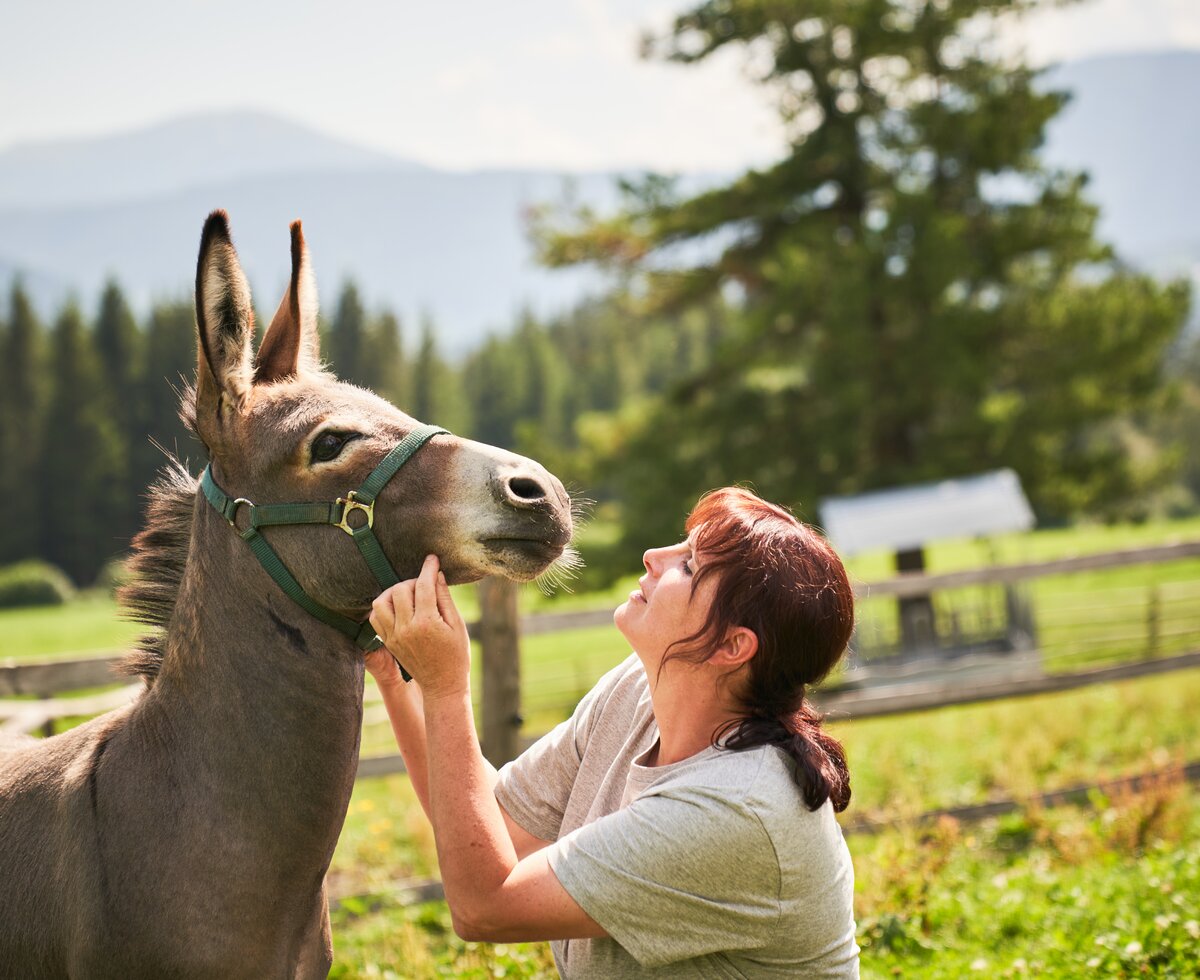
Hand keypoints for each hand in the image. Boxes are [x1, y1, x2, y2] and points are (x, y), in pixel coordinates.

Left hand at [369, 554, 469, 700]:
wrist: (442, 685)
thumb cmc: (456, 655)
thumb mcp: (457, 625)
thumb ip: (445, 598)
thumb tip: (436, 575)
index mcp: (427, 623)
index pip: (423, 585)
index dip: (428, 568)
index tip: (432, 559)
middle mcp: (407, 628)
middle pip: (400, 590)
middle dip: (413, 581)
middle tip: (425, 585)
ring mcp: (394, 636)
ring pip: (381, 602)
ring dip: (393, 592)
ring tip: (408, 595)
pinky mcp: (388, 642)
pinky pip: (376, 618)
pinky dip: (384, 607)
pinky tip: (398, 607)